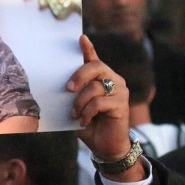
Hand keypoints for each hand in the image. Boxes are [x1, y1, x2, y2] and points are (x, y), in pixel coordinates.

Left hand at [66, 35, 143, 180]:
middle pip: (95, 67)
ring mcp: (120, 90)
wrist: (105, 147)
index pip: (94, 59)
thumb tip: (62, 86)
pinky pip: (99, 102)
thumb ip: (74, 94)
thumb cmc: (90, 125)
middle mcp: (113, 80)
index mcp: (101, 79)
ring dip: (80, 102)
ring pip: (95, 87)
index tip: (80, 38)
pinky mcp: (121, 103)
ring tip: (75, 114)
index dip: (88, 48)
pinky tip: (83, 121)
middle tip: (67, 89)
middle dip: (78, 76)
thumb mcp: (77, 107)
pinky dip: (87, 112)